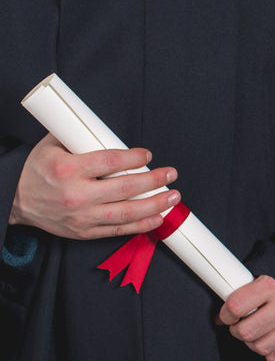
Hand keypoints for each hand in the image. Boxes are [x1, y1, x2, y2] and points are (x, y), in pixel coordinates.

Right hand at [9, 133, 180, 239]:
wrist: (15, 200)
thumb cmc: (36, 170)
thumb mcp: (51, 146)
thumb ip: (79, 137)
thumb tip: (106, 129)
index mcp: (68, 169)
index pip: (111, 162)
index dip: (135, 158)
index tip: (148, 156)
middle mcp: (77, 194)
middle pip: (126, 187)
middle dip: (154, 181)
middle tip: (171, 174)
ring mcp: (82, 216)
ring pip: (127, 212)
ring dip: (156, 204)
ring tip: (173, 197)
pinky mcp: (85, 232)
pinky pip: (119, 229)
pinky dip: (142, 225)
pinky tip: (158, 217)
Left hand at [217, 275, 274, 360]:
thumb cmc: (274, 289)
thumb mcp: (254, 282)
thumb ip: (236, 295)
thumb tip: (218, 318)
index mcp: (270, 286)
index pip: (234, 307)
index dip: (226, 314)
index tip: (228, 314)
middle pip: (245, 332)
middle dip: (238, 331)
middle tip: (242, 324)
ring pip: (261, 348)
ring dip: (255, 343)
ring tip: (258, 332)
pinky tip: (273, 347)